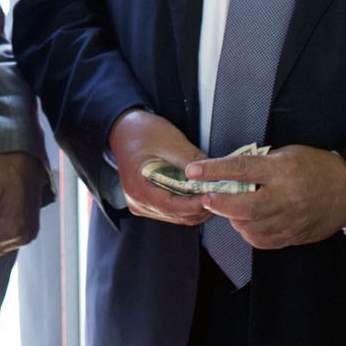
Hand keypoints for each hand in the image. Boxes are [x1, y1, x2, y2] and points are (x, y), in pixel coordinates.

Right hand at [108, 108, 212, 225]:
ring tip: (214, 191)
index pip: (171, 206)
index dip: (195, 204)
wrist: (124, 129)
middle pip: (177, 215)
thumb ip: (192, 161)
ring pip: (178, 216)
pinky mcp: (150, 203)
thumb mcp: (169, 141)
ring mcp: (143, 205)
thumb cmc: (141, 132)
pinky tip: (201, 192)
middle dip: (201, 206)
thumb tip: (215, 176)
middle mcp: (139, 202)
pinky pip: (175, 210)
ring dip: (197, 206)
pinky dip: (190, 204)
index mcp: (138, 189)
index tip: (213, 196)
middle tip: (221, 192)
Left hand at [186, 145, 345, 249]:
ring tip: (231, 208)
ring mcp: (289, 220)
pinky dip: (249, 231)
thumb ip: (260, 163)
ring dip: (233, 218)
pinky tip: (248, 221)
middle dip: (219, 203)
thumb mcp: (287, 154)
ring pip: (249, 227)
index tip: (194, 171)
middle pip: (243, 206)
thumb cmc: (316, 168)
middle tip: (208, 197)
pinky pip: (261, 240)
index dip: (213, 171)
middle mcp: (285, 197)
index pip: (241, 169)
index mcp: (282, 171)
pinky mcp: (292, 237)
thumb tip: (230, 171)